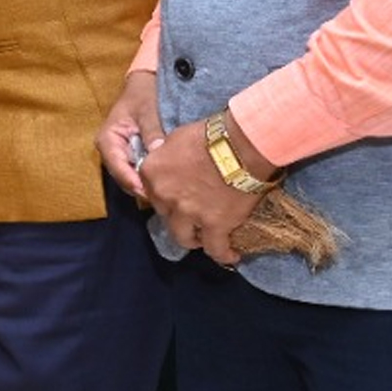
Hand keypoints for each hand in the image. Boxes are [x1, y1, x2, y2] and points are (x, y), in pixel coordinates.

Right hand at [97, 70, 162, 199]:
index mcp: (107, 138)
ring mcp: (121, 154)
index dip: (130, 179)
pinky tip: (165, 181)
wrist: (146, 84)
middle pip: (122, 176)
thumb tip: (156, 152)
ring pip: (130, 177)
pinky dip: (149, 177)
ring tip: (165, 191)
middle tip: (162, 196)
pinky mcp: (133, 155)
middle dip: (140, 186)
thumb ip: (151, 131)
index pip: (116, 164)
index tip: (147, 190)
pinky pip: (138, 171)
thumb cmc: (143, 95)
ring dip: (145, 184)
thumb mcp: (147, 110)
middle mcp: (111, 150)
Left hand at [138, 111, 267, 266]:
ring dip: (193, 239)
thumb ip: (164, 154)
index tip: (174, 198)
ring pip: (184, 237)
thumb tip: (160, 156)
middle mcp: (164, 196)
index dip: (164, 196)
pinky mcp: (214, 226)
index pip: (150, 192)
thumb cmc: (211, 134)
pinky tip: (230, 256)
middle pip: (165, 214)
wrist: (241, 145)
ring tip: (205, 239)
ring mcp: (187, 213)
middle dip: (177, 216)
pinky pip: (215, 249)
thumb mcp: (175, 138)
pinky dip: (223, 254)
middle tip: (192, 216)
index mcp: (151, 172)